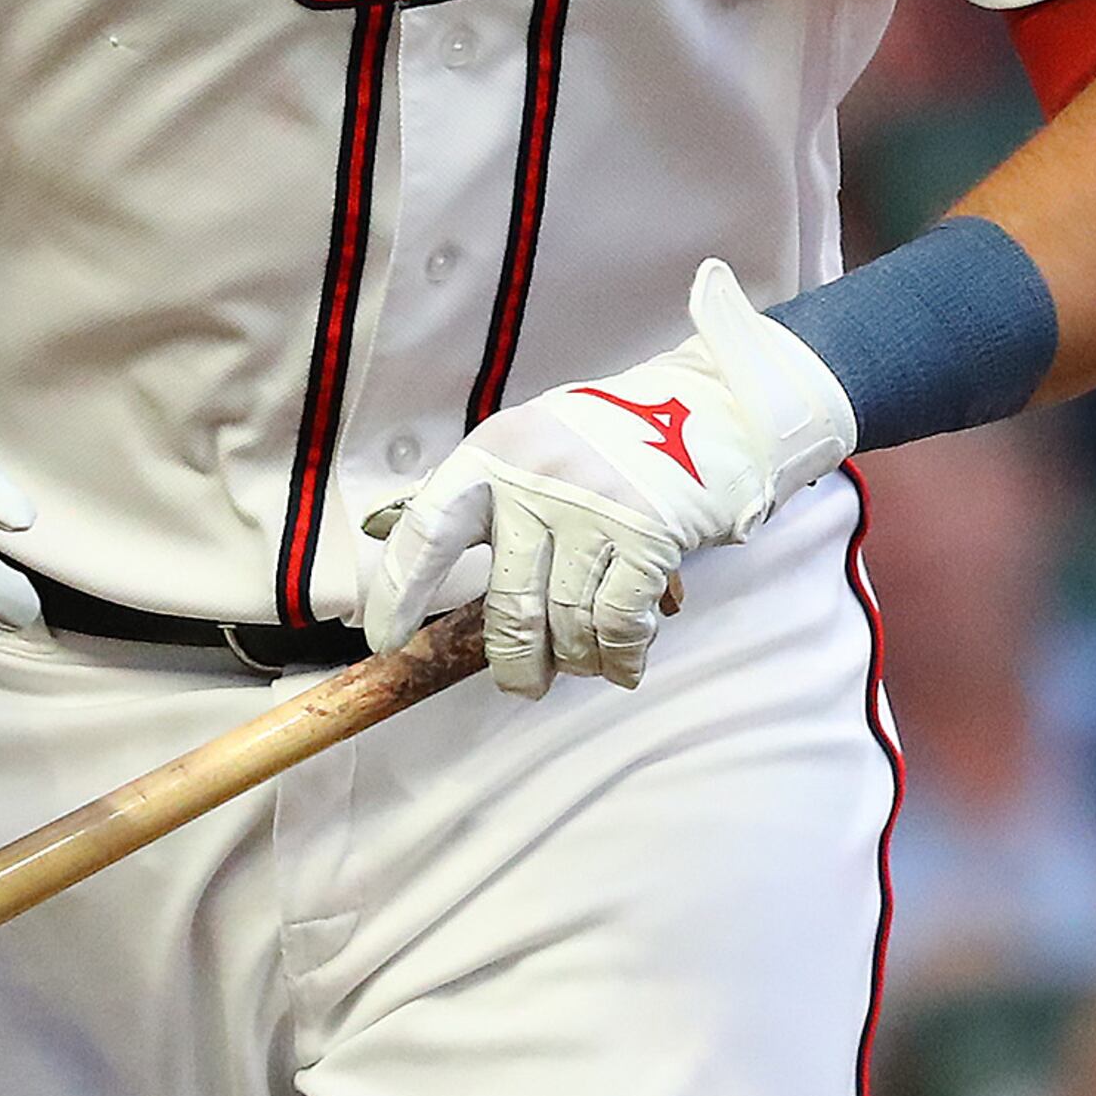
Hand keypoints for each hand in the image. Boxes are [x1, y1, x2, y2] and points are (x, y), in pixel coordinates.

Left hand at [366, 260, 854, 695]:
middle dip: (512, 660)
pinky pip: (617, 625)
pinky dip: (619, 657)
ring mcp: (595, 511)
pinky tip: (622, 665)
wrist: (710, 412)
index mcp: (495, 453)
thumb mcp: (528, 444)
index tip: (385, 640)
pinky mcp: (649, 539)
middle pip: (506, 603)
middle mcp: (538, 481)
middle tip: (520, 683)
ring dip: (572, 661)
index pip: (427, 530)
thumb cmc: (607, 439)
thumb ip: (474, 499)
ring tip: (580, 664)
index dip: (399, 592)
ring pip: (565, 624)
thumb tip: (396, 554)